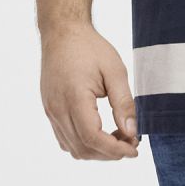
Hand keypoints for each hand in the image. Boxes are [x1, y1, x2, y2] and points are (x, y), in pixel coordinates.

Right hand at [40, 24, 138, 159]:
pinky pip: (65, 139)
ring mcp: (51, 111)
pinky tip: (101, 133)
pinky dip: (84, 144)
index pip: (92, 138)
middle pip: (83, 148)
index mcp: (74, 98)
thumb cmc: (89, 48)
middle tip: (131, 142)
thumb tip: (132, 132)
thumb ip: (124, 103)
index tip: (134, 149)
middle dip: (110, 153)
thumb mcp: (115, 71)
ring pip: (73, 148)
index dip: (115, 150)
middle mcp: (57, 109)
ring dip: (97, 151)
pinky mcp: (50, 111)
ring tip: (118, 137)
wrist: (62, 33)